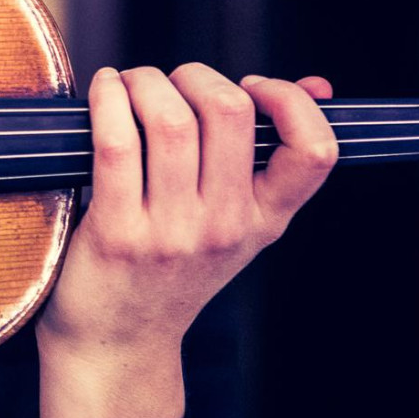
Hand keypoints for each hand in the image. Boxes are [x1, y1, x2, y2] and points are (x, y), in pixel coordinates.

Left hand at [38, 64, 337, 356]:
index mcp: (264, 220)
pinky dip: (108, 100)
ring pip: (170, 121)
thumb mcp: (234, 223)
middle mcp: (224, 226)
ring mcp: (171, 232)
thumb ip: (268, 159)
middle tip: (170, 80)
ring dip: (145, 81)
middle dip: (195, 75)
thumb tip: (314, 85)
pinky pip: (116, 143)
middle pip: (230, 114)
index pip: (314, 152)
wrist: (117, 342)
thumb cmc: (170, 269)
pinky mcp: (117, 233)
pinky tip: (103, 90)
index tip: (254, 87)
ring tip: (130, 83)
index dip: (290, 102)